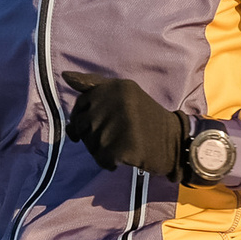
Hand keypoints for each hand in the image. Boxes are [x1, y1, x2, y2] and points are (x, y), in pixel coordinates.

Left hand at [62, 72, 184, 179]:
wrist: (175, 142)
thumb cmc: (146, 120)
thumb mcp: (124, 95)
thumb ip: (95, 85)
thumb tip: (65, 76)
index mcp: (115, 86)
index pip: (81, 104)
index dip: (82, 118)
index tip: (92, 125)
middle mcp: (115, 101)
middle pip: (82, 125)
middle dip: (91, 136)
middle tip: (113, 137)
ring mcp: (118, 123)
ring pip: (90, 143)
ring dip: (100, 150)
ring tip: (120, 146)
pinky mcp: (122, 145)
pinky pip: (101, 159)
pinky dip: (108, 163)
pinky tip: (122, 158)